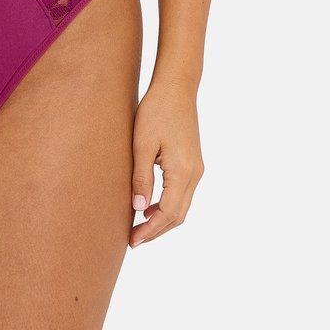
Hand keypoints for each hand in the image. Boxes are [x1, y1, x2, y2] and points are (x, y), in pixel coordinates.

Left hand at [129, 78, 203, 246]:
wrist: (176, 88)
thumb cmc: (155, 111)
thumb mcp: (142, 143)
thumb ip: (141, 177)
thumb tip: (139, 208)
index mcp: (183, 171)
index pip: (168, 213)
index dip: (150, 230)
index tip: (132, 241)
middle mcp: (195, 173)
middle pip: (178, 215)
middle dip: (156, 230)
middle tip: (132, 240)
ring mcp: (196, 169)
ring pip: (182, 206)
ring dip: (162, 220)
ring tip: (138, 226)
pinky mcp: (193, 163)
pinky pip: (182, 193)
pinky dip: (167, 205)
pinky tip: (148, 205)